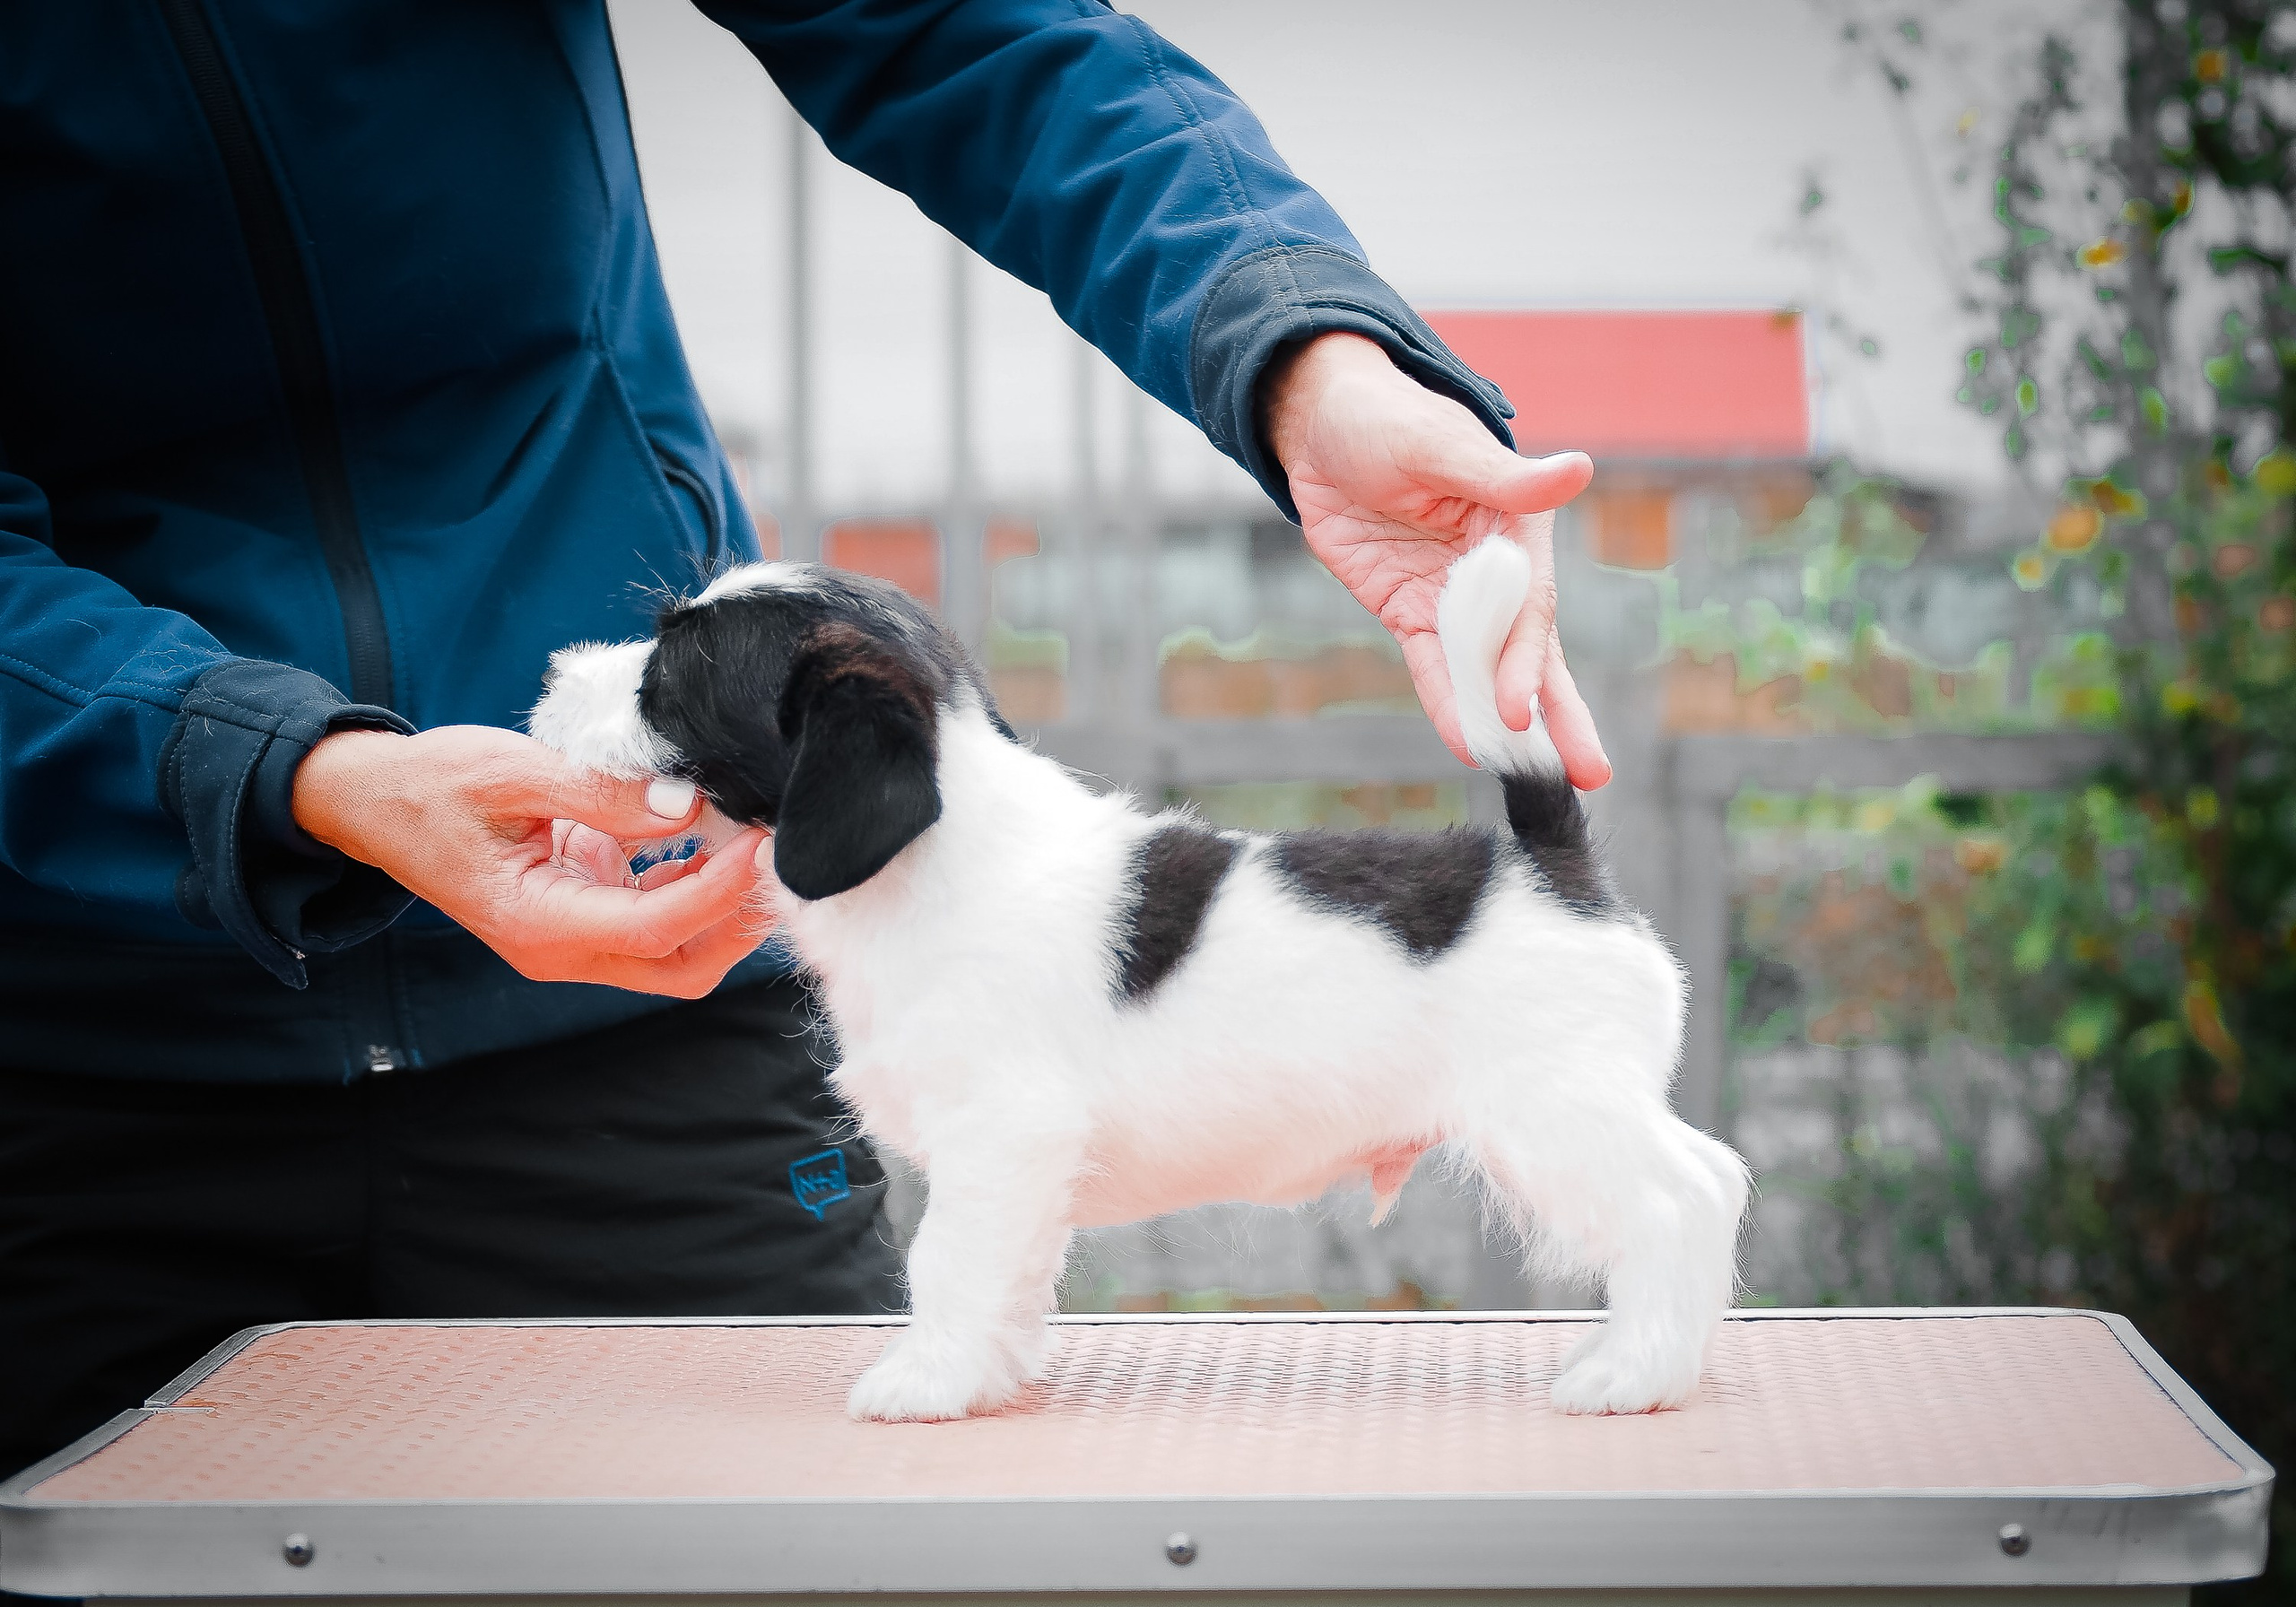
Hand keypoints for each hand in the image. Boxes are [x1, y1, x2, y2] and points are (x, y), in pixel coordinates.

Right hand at [292, 725, 774, 996]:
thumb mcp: (514, 772)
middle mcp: (557, 950)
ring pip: (673, 955)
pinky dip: (691, 893)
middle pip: (680, 967)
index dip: (718, 891)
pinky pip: (652, 926)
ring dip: (721, 910)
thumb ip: (601, 791)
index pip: (656, 928)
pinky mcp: (579, 920)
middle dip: (736, 920)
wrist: (375, 803)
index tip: (758, 842)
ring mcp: (569, 943)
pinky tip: (709, 843)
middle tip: (773, 853)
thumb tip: (685, 805)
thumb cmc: (433, 785)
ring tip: (752, 845)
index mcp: (536, 922)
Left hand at [1262, 331, 1609, 786]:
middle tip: (1590, 774)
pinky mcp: (1411, 611)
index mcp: (1518, 527)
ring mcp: (1453, 597)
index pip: (1530, 608)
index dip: (1526, 661)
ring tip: (1541, 780)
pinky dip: (1449, 705)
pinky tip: (1468, 745)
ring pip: (1485, 671)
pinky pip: (1433, 668)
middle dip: (1558, 714)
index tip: (1521, 709)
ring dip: (1510, 725)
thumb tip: (1577, 470)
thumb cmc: (1390, 418)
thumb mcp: (1442, 444)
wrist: (1323, 425)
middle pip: (1529, 652)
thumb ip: (1505, 478)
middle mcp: (1496, 571)